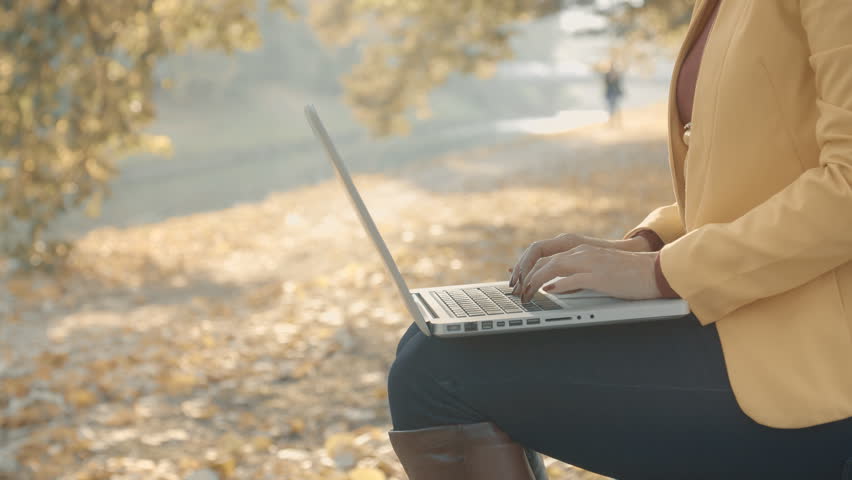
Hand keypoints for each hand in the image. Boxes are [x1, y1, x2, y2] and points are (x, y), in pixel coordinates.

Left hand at [508, 233, 651, 295]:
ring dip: (536, 282)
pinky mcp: (599, 276)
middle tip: (517, 293)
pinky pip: (573, 279)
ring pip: (553, 268)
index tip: (517, 282)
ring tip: (527, 295)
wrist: (655, 270)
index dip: (528, 270)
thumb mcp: (597, 271)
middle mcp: (582, 254)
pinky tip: (548, 291)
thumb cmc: (628, 274)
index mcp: (580, 251)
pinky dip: (558, 285)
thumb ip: (577, 275)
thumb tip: (556, 286)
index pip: (546, 257)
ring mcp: (590, 263)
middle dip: (526, 277)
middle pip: (544, 262)